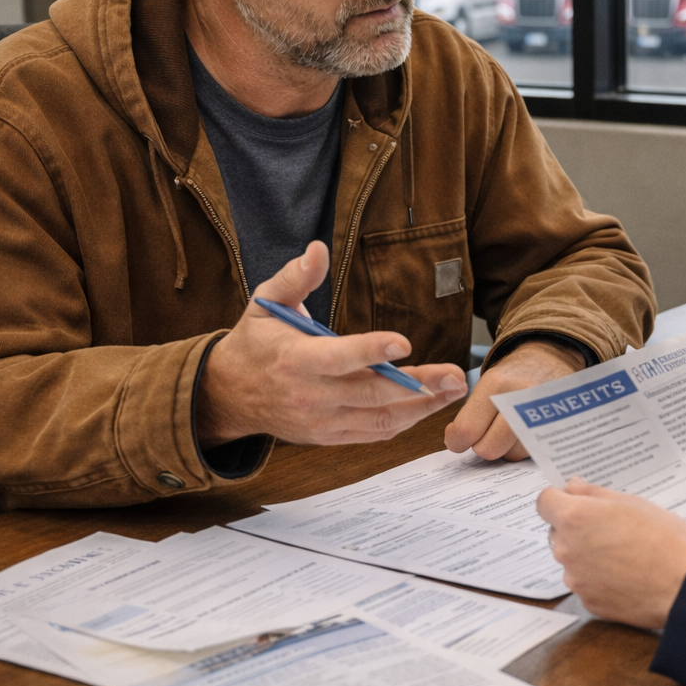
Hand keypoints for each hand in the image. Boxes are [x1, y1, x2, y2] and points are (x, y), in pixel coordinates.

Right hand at [195, 242, 466, 447]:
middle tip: (456, 375)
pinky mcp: (330, 436)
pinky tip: (431, 404)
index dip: (371, 352)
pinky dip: (406, 421)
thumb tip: (318, 249)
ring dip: (422, 406)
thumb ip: (295, 277)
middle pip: (371, 393)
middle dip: (418, 384)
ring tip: (456, 390)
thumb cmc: (256, 343)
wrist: (229, 394)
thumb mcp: (266, 303)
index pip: (338, 358)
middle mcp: (310, 396)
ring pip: (380, 419)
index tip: (405, 343)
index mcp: (295, 360)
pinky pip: (374, 433)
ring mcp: (322, 422)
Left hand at [445, 339, 582, 460]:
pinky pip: (530, 454)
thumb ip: (470, 413)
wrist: (550, 362)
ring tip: (508, 428)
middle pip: (489, 448)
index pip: (467, 429)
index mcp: (496, 384)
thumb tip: (456, 442)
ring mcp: (542, 414)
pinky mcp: (555, 428)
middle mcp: (520, 399)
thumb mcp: (488, 383)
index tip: (458, 438)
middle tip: (484, 433)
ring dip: (505, 448)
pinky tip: (523, 432)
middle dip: (482, 446)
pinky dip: (523, 447)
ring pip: (510, 455)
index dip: (456, 441)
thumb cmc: (512, 377)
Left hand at [538, 478, 685, 629]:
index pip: (544, 502)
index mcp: (574, 518)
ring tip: (624, 554)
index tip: (574, 501)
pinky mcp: (588, 602)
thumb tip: (572, 487)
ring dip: (588, 555)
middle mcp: (566, 550)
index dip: (559, 499)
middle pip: (558, 533)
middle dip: (576, 528)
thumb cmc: (663, 537)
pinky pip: (586, 583)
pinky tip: (626, 575)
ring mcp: (576, 580)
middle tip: (610, 528)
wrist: (684, 583)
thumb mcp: (630, 502)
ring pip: (572, 560)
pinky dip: (599, 579)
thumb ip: (593, 494)